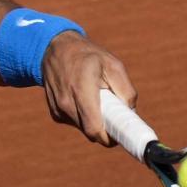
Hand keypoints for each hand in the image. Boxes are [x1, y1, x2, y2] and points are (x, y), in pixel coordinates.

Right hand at [40, 31, 136, 145]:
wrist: (56, 48)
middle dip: (106, 129)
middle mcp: (66, 101)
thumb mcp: (113, 65)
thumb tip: (131, 113)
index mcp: (82, 89)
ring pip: (83, 129)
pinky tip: (84, 100)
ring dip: (94, 122)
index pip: (94, 128)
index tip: (121, 136)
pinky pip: (75, 123)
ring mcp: (58, 108)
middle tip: (115, 116)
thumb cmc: (88, 56)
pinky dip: (84, 117)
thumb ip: (126, 90)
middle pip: (91, 132)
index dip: (109, 138)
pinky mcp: (55, 113)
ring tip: (98, 101)